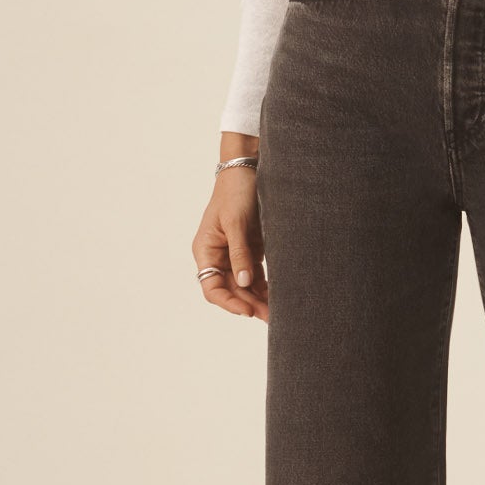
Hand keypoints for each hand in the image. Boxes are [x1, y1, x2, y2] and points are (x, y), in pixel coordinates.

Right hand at [195, 137, 268, 320]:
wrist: (248, 168)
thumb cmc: (235, 191)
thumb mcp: (236, 222)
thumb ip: (240, 254)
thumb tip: (245, 284)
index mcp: (206, 250)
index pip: (211, 287)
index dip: (228, 302)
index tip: (247, 310)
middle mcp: (218, 255)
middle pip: (230, 290)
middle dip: (248, 304)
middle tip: (270, 316)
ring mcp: (234, 253)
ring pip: (244, 285)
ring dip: (258, 299)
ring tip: (276, 312)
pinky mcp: (250, 248)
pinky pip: (256, 274)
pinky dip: (265, 286)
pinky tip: (278, 296)